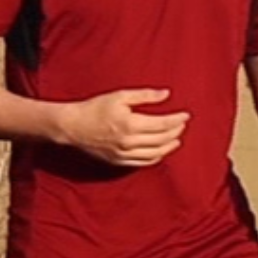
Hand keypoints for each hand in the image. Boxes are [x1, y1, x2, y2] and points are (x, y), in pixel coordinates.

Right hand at [59, 88, 189, 166]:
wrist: (72, 127)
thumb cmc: (94, 108)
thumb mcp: (119, 96)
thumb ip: (144, 96)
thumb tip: (166, 94)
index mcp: (131, 124)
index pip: (163, 124)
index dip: (177, 119)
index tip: (186, 115)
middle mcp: (129, 142)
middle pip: (162, 139)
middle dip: (175, 131)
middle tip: (182, 124)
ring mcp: (124, 154)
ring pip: (155, 154)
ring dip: (169, 146)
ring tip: (176, 139)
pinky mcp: (118, 161)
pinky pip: (143, 162)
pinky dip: (156, 157)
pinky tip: (161, 151)